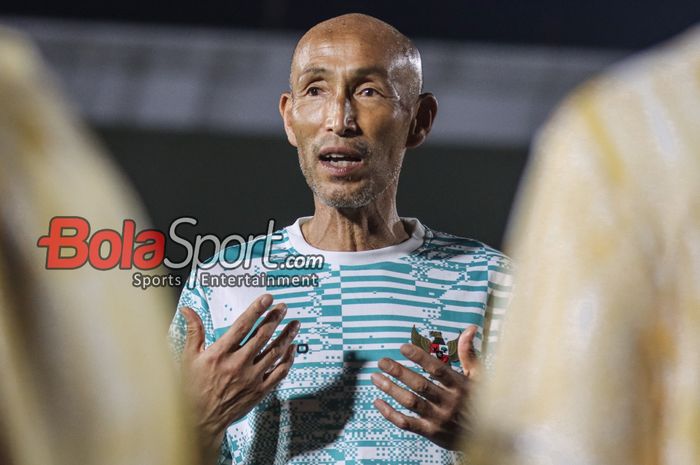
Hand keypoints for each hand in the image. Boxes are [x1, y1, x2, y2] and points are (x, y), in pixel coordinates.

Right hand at [180, 294, 298, 461]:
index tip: (267, 299)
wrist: (200, 421)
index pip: (242, 325)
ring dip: (286, 336)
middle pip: (262, 336)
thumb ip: (193, 331)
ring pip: (275, 352)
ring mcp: (251, 378)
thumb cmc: (192, 388)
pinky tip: (292, 349)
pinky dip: (288, 360)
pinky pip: (279, 373)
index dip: (256, 310)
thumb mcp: (188, 358)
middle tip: (283, 307)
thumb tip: (187, 310)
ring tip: (294, 324)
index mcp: (220, 354)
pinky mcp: (259, 391)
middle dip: (275, 318)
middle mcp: (237, 364)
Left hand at [371, 325, 479, 449]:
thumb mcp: (479, 377)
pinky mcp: (430, 432)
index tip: (403, 348)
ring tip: (375, 377)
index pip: (437, 369)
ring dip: (390, 389)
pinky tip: (377, 402)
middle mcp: (448, 402)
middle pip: (419, 385)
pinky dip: (389, 413)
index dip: (420, 357)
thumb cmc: (479, 401)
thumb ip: (469, 353)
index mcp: (459, 386)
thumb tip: (470, 328)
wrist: (486, 437)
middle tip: (382, 361)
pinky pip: (406, 423)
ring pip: (410, 402)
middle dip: (399, 372)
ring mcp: (438, 418)